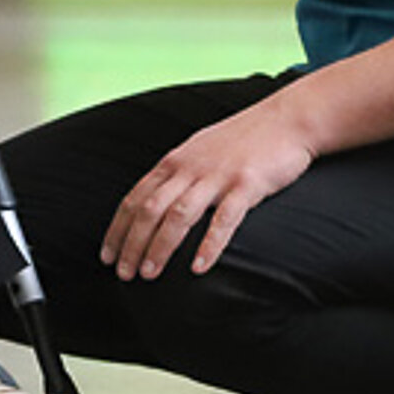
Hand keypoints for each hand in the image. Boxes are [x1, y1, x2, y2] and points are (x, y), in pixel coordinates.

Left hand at [101, 100, 319, 280]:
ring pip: (178, 215)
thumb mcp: (200, 150)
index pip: (135, 198)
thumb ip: (178, 174)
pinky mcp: (246, 184)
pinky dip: (209, 245)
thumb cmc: (244, 139)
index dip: (117, 229)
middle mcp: (189, 168)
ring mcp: (217, 176)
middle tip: (123, 273)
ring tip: (149, 274)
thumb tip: (156, 200)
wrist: (287, 118)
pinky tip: (199, 268)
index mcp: (175, 161)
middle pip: (149, 209)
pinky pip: (224, 219)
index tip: (106, 255)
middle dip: (132, 244)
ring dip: (160, 247)